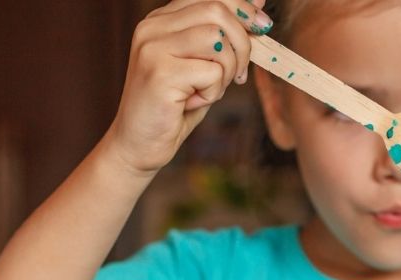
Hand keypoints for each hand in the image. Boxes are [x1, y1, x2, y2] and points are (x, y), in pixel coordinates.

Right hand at [102, 0, 269, 175]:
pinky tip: (192, 102)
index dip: (242, 8)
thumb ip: (225, 33)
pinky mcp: (159, 73)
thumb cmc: (174, 106)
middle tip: (239, 74)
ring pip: (217, 39)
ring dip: (226, 71)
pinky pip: (212, 71)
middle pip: (216, 10)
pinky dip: (213, 92)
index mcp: (161, 19)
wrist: (138, 144)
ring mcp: (153, 48)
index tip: (262, 26)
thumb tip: (258, 1)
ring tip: (208, 90)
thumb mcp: (204, 63)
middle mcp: (152, 27)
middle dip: (242, 43)